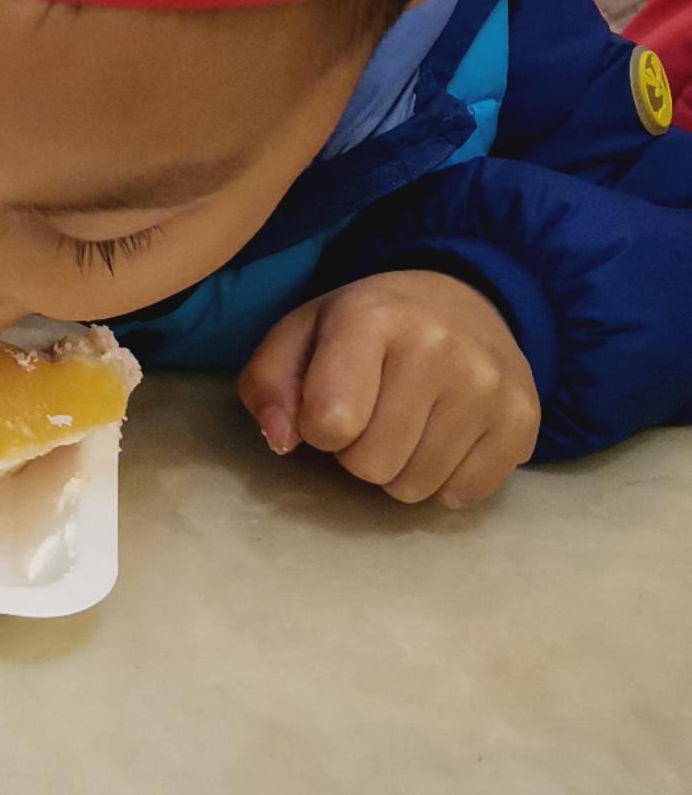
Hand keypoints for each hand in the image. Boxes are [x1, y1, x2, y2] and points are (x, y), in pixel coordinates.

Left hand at [239, 269, 540, 506]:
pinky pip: (465, 494)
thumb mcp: (300, 336)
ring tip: (408, 423)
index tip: (330, 403)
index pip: (330, 423)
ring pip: (417, 487)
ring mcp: (490, 384)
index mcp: (372, 317)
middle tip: (373, 415)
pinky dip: (446, 479)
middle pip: (373, 465)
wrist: (462, 300)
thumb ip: (269, 385)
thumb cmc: (365, 328)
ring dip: (401, 469)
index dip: (319, 427)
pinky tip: (445, 436)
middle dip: (359, 453)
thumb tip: (282, 441)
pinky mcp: (524, 418)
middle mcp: (440, 346)